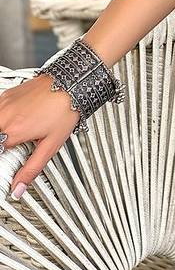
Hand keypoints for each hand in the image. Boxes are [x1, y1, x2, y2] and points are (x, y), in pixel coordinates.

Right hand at [0, 75, 80, 199]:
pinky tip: (14, 123)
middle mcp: (4, 116)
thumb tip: (17, 189)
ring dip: (0, 134)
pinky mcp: (7, 95)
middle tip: (12, 149)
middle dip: (2, 146)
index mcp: (13, 131)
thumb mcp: (52, 144)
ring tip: (14, 137)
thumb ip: (31, 168)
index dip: (3, 161)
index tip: (8, 160)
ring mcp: (4, 103)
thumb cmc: (65, 109)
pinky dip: (1, 120)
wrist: (73, 81)